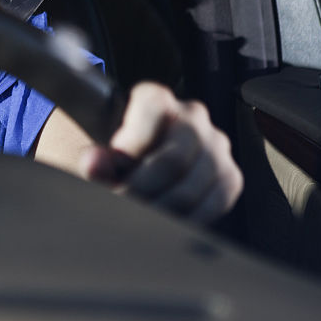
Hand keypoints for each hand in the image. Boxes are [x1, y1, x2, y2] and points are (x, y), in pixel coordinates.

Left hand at [81, 82, 242, 223]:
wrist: (128, 171)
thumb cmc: (108, 158)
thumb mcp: (93, 153)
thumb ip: (93, 158)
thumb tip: (94, 164)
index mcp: (155, 98)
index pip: (154, 107)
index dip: (133, 141)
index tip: (114, 165)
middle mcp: (191, 116)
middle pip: (174, 158)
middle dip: (142, 189)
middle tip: (121, 203)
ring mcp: (215, 146)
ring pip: (193, 187)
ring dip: (160, 209)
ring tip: (135, 217)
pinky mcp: (228, 176)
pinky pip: (215, 203)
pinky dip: (185, 219)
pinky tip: (162, 222)